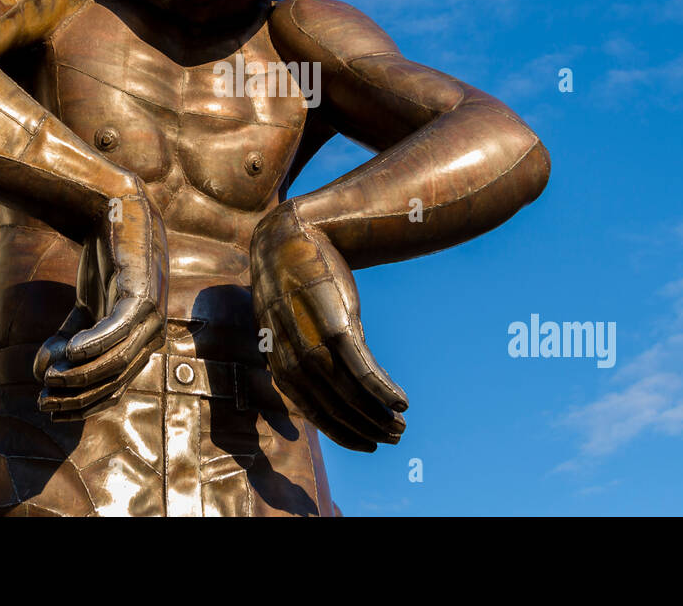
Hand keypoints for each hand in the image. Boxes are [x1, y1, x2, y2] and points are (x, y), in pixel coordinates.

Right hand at [34, 189, 167, 416]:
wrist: (114, 211)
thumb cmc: (104, 262)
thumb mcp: (84, 308)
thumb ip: (67, 341)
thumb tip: (41, 375)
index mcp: (142, 342)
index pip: (115, 389)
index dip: (81, 406)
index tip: (49, 409)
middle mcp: (153, 334)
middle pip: (115, 381)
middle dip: (77, 397)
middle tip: (44, 400)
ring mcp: (152, 314)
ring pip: (118, 361)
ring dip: (81, 376)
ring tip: (50, 378)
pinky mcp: (142, 294)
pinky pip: (119, 329)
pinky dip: (94, 345)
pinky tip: (69, 352)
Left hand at [249, 202, 406, 450]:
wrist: (293, 238)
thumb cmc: (296, 286)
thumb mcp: (291, 328)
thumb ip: (304, 360)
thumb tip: (330, 388)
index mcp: (281, 366)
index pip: (316, 413)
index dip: (345, 434)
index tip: (369, 444)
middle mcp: (294, 361)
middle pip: (338, 408)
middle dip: (368, 428)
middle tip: (395, 436)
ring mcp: (314, 344)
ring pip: (352, 394)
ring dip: (380, 414)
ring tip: (401, 422)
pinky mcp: (337, 325)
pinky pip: (363, 368)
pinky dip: (382, 390)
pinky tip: (401, 401)